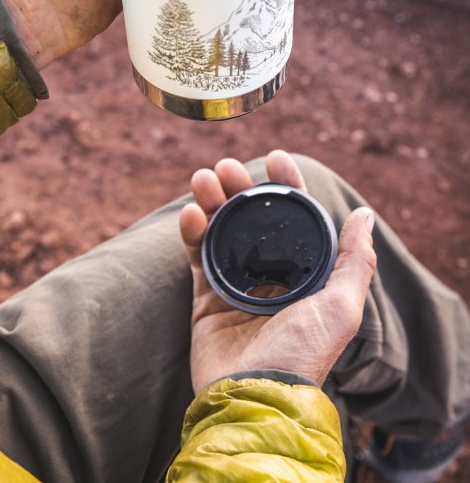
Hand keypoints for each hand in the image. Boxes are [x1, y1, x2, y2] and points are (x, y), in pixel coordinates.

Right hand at [180, 150, 376, 393]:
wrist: (254, 397)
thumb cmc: (302, 355)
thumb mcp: (341, 307)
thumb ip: (354, 261)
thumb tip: (363, 214)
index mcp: (304, 274)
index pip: (295, 218)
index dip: (286, 185)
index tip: (275, 157)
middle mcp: (271, 276)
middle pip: (252, 218)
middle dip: (239, 187)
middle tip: (225, 166)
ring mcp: (237, 285)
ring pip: (221, 230)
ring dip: (211, 200)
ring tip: (202, 178)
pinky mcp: (207, 299)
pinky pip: (197, 256)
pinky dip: (192, 232)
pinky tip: (190, 213)